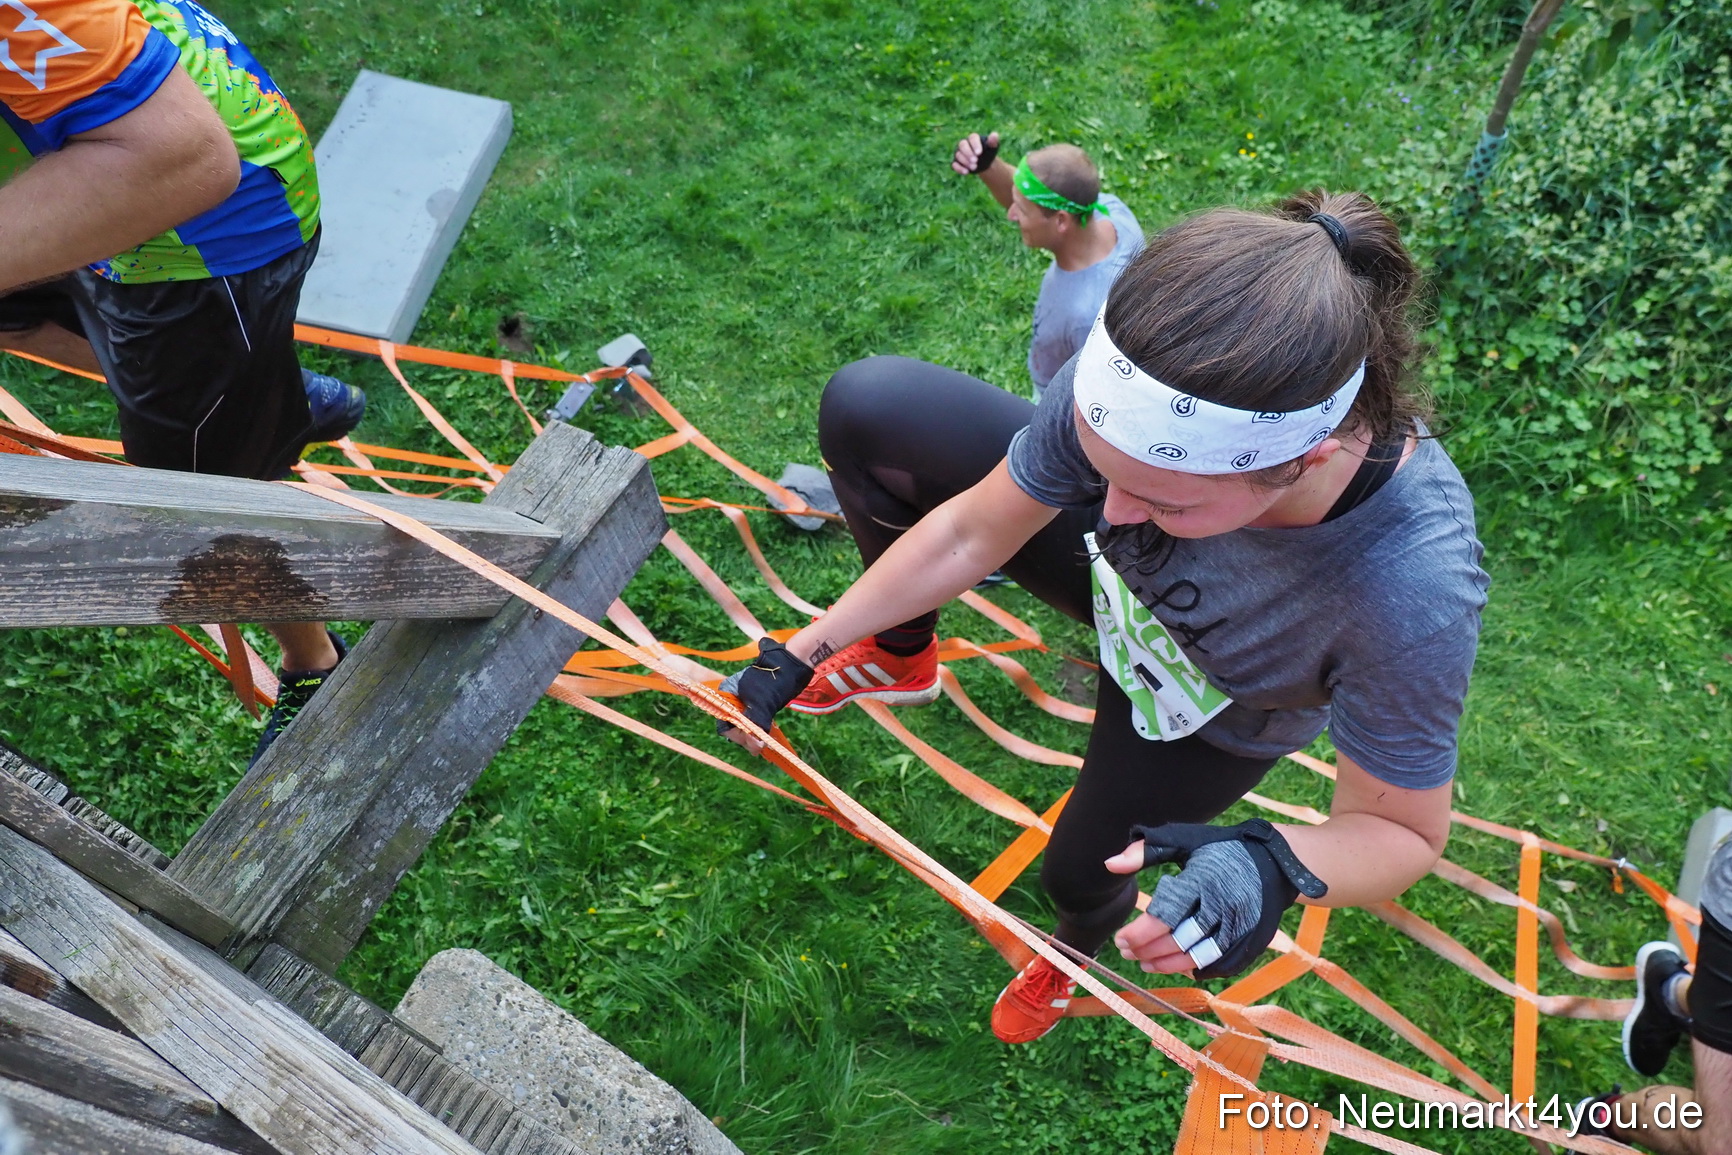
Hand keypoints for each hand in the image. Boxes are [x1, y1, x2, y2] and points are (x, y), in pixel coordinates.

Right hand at [717, 638, 814, 753]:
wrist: (790, 665)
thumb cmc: (773, 680)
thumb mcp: (761, 702)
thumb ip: (756, 722)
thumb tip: (756, 745)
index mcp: (727, 694)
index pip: (724, 721)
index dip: (735, 734)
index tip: (750, 741)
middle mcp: (733, 699)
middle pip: (733, 726)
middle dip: (746, 737)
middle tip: (760, 745)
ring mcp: (745, 702)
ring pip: (744, 725)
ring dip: (753, 735)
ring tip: (764, 743)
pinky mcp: (757, 705)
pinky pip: (754, 722)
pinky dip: (759, 731)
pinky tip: (767, 737)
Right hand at [951, 131, 999, 175]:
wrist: (986, 162)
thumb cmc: (989, 152)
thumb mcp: (993, 146)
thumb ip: (993, 141)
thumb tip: (994, 135)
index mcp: (973, 138)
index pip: (972, 138)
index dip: (975, 145)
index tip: (979, 153)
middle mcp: (964, 144)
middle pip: (962, 145)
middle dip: (968, 153)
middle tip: (975, 161)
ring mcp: (959, 153)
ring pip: (958, 155)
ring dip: (965, 161)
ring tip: (974, 167)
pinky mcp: (957, 162)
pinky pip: (954, 164)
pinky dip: (959, 168)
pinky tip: (966, 172)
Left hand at [1104, 820, 1327, 978]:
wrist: (1276, 862)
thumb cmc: (1220, 850)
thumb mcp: (1185, 840)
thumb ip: (1147, 851)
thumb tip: (1109, 865)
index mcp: (1202, 880)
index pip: (1164, 916)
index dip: (1138, 933)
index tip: (1119, 939)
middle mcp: (1222, 905)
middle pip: (1177, 940)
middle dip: (1146, 951)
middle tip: (1126, 952)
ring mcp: (1239, 927)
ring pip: (1197, 957)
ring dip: (1166, 965)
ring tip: (1144, 963)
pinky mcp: (1251, 942)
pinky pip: (1218, 965)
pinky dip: (1194, 969)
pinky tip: (1174, 965)